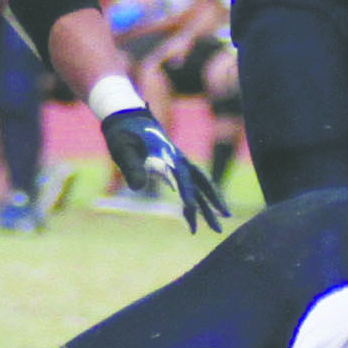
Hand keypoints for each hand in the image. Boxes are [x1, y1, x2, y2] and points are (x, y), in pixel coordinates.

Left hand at [100, 107, 229, 232]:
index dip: (187, 191)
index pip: (183, 176)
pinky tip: (191, 219)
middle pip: (202, 183)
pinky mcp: (175, 169)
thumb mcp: (123, 148)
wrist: (130, 120)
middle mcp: (180, 160)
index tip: (191, 207)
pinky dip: (192, 203)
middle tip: (224, 220)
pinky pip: (189, 188)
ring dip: (208, 206)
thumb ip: (131, 167)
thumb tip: (138, 188)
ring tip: (216, 227)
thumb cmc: (125, 134)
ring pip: (200, 187)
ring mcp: (180, 165)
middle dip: (213, 202)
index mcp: (169, 154)